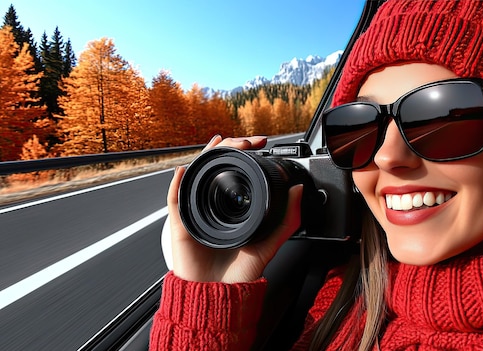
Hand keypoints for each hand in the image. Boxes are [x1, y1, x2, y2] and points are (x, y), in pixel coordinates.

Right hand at [166, 135, 302, 282]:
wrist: (219, 295)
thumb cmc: (238, 274)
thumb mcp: (269, 243)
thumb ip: (287, 220)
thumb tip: (298, 190)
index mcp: (230, 208)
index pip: (234, 172)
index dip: (244, 153)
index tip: (259, 143)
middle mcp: (211, 207)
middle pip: (214, 168)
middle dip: (228, 147)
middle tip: (245, 140)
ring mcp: (195, 214)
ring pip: (195, 177)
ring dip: (205, 156)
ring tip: (219, 143)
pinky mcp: (181, 226)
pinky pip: (175, 201)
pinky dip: (177, 184)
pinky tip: (185, 171)